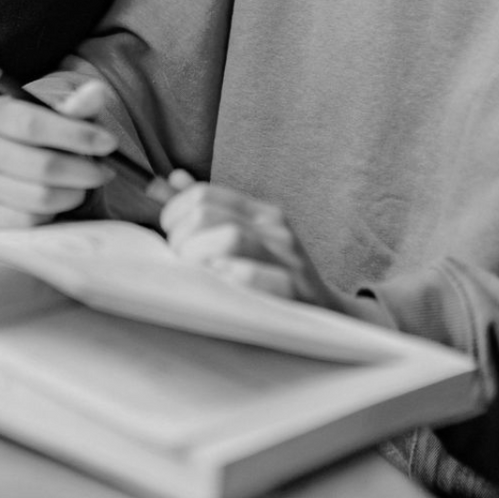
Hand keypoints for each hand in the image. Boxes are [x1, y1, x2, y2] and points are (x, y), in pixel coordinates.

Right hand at [0, 80, 116, 227]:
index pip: (32, 125)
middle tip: (105, 172)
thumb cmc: (39, 133)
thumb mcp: (56, 113)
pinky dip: (52, 212)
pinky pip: (29, 222)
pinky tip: (58, 199)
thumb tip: (97, 91)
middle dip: (83, 171)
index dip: (75, 135)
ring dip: (73, 193)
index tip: (109, 143)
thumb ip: (77, 105)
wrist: (11, 159)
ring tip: (84, 185)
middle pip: (40, 166)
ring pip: (39, 198)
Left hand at [160, 178, 353, 312]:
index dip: (174, 213)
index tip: (170, 235)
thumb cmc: (277, 277)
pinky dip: (231, 279)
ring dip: (199, 257)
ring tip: (198, 275)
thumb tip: (168, 181)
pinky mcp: (294, 291)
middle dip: (181, 240)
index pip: (204, 195)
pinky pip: (253, 276)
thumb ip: (208, 211)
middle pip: (207, 215)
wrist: (331, 316)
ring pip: (230, 238)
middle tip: (182, 263)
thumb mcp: (247, 238)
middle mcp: (275, 229)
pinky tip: (221, 287)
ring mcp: (287, 258)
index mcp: (262, 213)